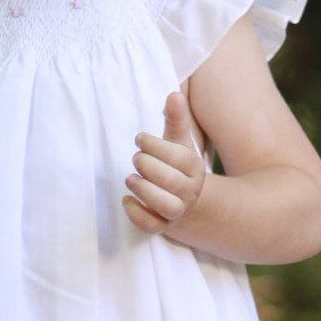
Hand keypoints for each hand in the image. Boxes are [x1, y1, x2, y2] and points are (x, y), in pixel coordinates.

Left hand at [122, 90, 206, 236]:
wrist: (184, 199)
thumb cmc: (175, 165)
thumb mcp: (177, 141)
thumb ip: (175, 119)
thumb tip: (173, 94)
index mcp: (194, 167)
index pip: (177, 157)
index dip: (153, 145)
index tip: (139, 139)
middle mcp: (189, 190)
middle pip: (171, 182)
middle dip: (147, 167)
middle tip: (136, 159)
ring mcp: (177, 210)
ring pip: (165, 206)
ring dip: (144, 191)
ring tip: (130, 179)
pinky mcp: (162, 225)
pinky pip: (151, 226)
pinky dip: (136, 214)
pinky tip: (126, 200)